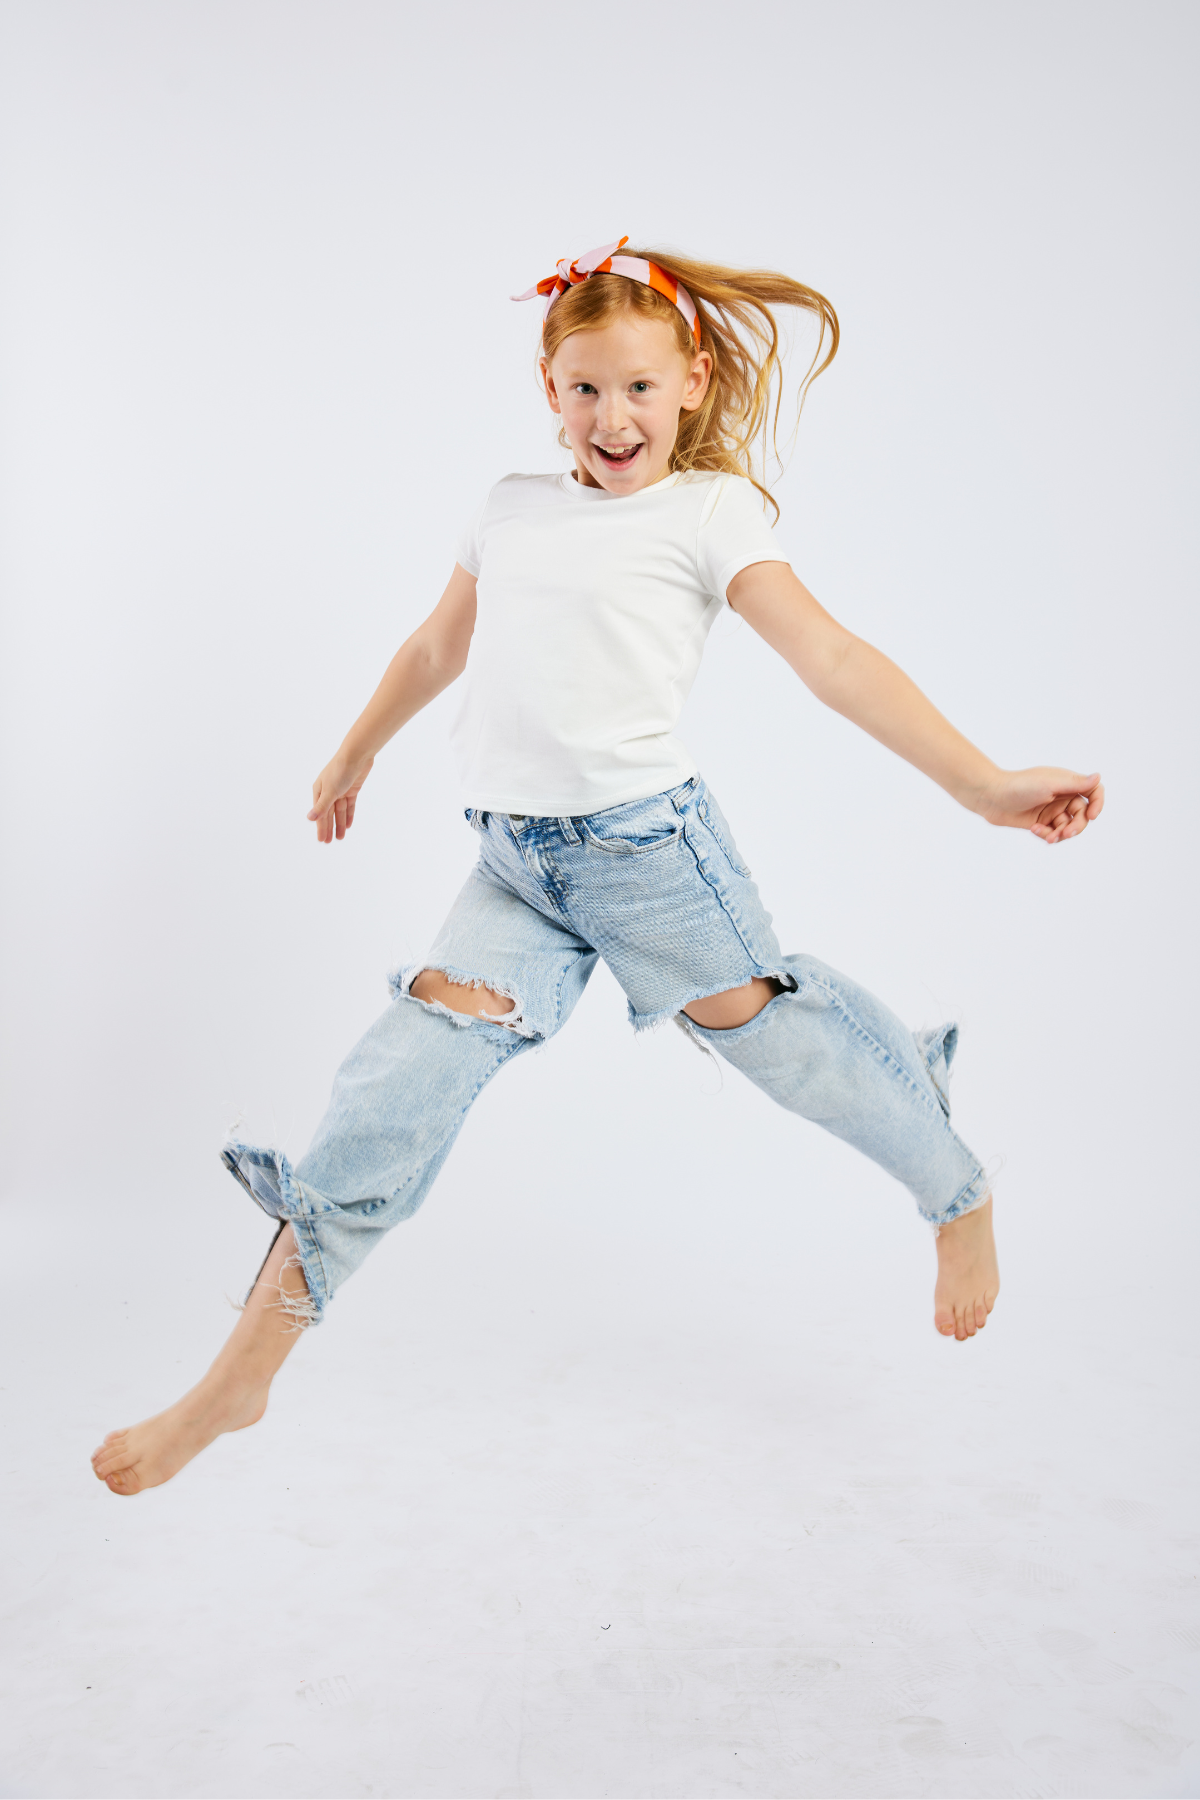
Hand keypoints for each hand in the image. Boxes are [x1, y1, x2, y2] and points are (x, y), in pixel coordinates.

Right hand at [307, 750, 374, 843]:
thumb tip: (310, 818)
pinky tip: (348, 824)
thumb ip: (322, 806)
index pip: (320, 813)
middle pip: (329, 814)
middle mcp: (329, 791)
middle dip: (329, 828)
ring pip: (340, 811)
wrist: (356, 756)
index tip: (321, 840)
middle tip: (328, 842)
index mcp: (319, 791)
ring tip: (340, 838)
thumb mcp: (330, 791)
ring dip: (340, 824)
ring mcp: (341, 791)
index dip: (321, 827)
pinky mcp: (352, 789)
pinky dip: (349, 815)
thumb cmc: (340, 770)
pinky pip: (349, 805)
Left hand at [978, 767, 1103, 843]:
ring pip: (1068, 827)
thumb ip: (1075, 783)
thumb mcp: (1050, 784)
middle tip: (1066, 834)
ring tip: (1049, 837)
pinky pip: (1053, 833)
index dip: (1098, 803)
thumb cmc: (1020, 786)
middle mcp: (1062, 796)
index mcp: (1067, 783)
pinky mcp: (1040, 822)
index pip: (1093, 791)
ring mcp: (1051, 810)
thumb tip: (1098, 777)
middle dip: (1077, 826)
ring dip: (1061, 834)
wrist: (991, 797)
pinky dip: (1047, 835)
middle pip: (1082, 815)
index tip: (1092, 816)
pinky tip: (1035, 830)